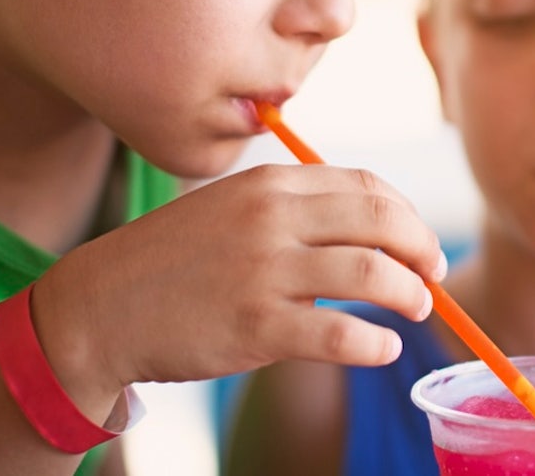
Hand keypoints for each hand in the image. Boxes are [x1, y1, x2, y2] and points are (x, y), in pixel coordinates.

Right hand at [30, 164, 445, 406]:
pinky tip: (383, 349)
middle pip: (381, 222)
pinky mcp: (257, 326)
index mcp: (271, 184)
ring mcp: (265, 272)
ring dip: (410, 295)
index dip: (408, 215)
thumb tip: (373, 230)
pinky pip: (341, 334)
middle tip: (434, 276)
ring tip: (416, 310)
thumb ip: (294, 210)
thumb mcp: (232, 210)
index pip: (368, 187)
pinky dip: (376, 343)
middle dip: (422, 248)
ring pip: (372, 274)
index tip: (420, 243)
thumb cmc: (175, 260)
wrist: (101, 306)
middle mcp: (272, 218)